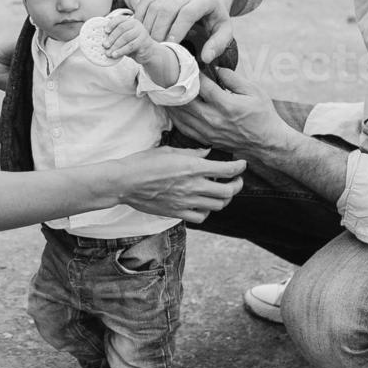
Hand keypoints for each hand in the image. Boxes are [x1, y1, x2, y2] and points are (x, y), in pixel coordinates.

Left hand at [104, 14, 156, 61]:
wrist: (148, 52)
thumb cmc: (133, 45)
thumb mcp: (124, 39)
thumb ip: (116, 37)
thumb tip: (102, 39)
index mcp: (130, 21)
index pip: (119, 19)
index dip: (111, 24)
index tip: (105, 31)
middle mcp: (137, 25)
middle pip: (121, 28)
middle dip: (111, 37)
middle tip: (105, 45)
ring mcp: (141, 32)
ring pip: (125, 37)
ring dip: (115, 46)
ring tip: (109, 52)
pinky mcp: (143, 42)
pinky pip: (130, 46)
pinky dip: (121, 51)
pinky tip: (115, 55)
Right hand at [115, 146, 245, 223]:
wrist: (124, 182)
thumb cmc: (143, 163)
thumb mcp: (169, 151)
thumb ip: (191, 153)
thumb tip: (207, 153)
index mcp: (192, 167)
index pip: (227, 170)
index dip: (240, 167)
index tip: (242, 165)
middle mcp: (193, 186)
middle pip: (228, 191)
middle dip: (237, 185)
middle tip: (236, 181)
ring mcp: (186, 202)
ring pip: (218, 205)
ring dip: (224, 199)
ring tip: (221, 193)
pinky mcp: (177, 212)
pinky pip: (201, 217)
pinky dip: (208, 211)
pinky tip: (204, 204)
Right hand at [134, 0, 234, 63]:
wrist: (208, 1)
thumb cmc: (214, 20)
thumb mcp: (223, 33)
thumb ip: (217, 45)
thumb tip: (206, 58)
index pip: (188, 12)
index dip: (177, 29)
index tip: (171, 45)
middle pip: (167, 8)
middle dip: (159, 30)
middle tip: (156, 48)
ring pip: (155, 5)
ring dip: (148, 26)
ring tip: (147, 43)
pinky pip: (145, 1)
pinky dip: (140, 16)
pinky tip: (140, 32)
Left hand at [168, 67, 293, 154]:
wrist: (266, 143)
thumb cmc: (262, 115)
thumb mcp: (255, 91)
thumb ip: (234, 78)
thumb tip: (216, 68)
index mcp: (227, 106)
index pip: (202, 86)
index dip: (193, 74)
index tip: (187, 64)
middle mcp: (214, 119)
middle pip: (186, 101)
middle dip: (176, 87)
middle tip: (168, 75)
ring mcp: (208, 132)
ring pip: (181, 115)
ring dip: (171, 102)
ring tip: (164, 88)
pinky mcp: (205, 139)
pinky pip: (183, 127)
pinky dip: (174, 116)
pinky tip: (171, 106)